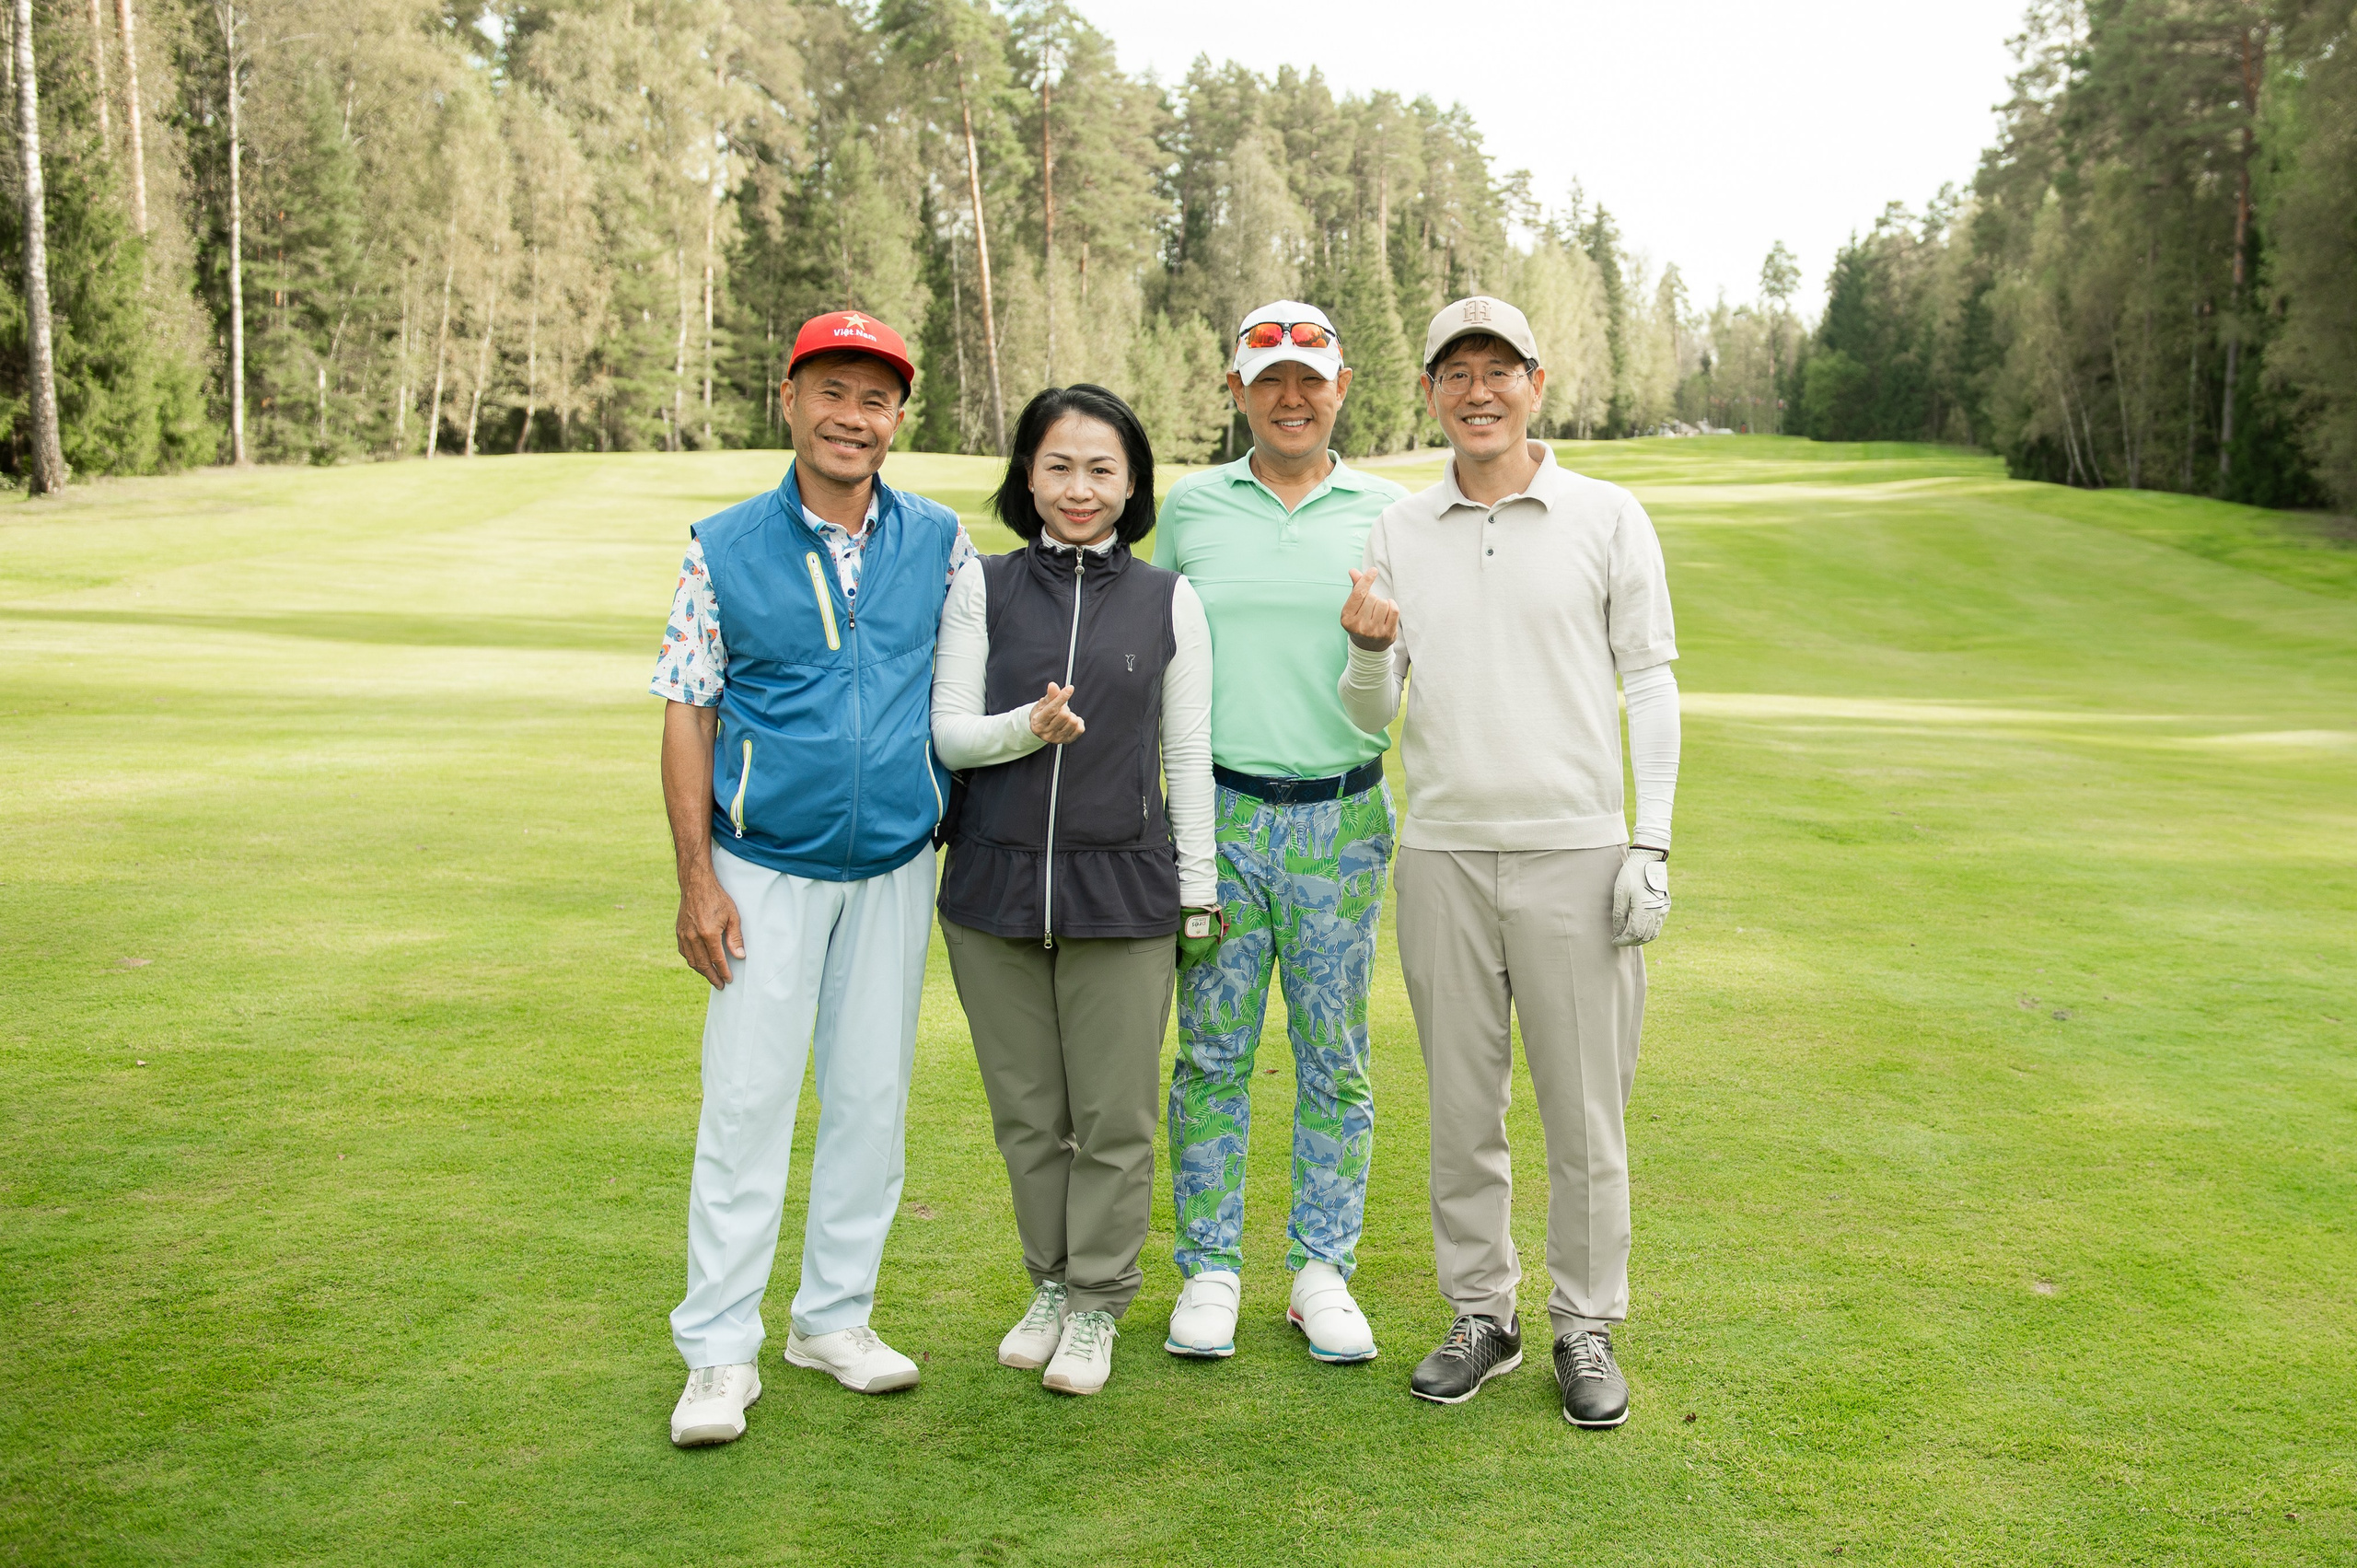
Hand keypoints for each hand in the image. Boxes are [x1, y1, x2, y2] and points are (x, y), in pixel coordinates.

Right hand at [676, 867, 745, 985]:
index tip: (728, 980)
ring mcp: (684, 935)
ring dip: (702, 971)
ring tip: (711, 976)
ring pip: (692, 961)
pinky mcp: (679, 932)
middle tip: (720, 984)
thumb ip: (735, 938)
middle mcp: (693, 937)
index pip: (717, 960)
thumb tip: (739, 956)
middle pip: (703, 964)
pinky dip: (692, 961)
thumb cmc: (717, 898)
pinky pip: (684, 952)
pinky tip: (699, 964)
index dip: (723, 972)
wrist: (696, 885)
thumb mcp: (732, 916)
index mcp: (708, 934)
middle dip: (713, 977)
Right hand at [1029, 681, 1085, 743]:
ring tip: (1064, 716)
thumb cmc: (1041, 714)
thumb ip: (1050, 695)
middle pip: (1064, 715)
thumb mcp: (1042, 704)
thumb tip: (1053, 685)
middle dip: (1064, 707)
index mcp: (1038, 723)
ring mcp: (1057, 739)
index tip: (1070, 688)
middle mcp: (1047, 734)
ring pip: (1073, 721)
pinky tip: (1070, 720)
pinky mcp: (1067, 741)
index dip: (1062, 697)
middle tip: (1060, 708)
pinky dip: (1078, 722)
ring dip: (1071, 715)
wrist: (1041, 729)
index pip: (1052, 709)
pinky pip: (1080, 729)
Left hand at [1176, 905, 1226, 967]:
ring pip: (1202, 952)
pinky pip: (1207, 943)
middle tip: (1182, 955)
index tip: (1176, 961)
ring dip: (1196, 951)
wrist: (1197, 904)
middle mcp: (1202, 949)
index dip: (1179, 965)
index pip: (1185, 966)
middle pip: (1195, 962)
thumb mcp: (1175, 935)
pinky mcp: (1214, 934)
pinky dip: (1201, 942)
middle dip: (1188, 961)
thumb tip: (1173, 952)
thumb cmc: (1183, 919)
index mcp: (1192, 952)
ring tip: (1189, 943)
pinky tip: (1195, 935)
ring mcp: (1210, 942)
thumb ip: (1175, 947)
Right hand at [1340, 569, 1398, 651]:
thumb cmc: (1360, 621)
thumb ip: (1355, 588)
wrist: (1368, 647)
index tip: (1373, 570)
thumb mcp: (1353, 608)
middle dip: (1373, 598)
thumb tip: (1353, 571)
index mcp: (1347, 618)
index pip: (1358, 594)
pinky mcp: (1387, 634)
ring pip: (1383, 603)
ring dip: (1382, 603)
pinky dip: (1392, 606)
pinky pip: (1393, 610)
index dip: (1366, 580)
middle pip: (1372, 597)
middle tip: (1370, 608)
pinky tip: (1387, 610)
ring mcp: (1373, 632)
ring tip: (1378, 611)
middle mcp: (1359, 627)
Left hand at [1611, 848, 1668, 946]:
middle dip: (1630, 941)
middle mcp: (1657, 912)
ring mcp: (1663, 910)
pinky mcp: (1666, 907)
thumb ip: (1619, 914)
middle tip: (1619, 940)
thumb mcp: (1620, 893)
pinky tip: (1639, 930)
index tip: (1614, 940)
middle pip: (1643, 936)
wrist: (1648, 861)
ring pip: (1653, 934)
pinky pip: (1658, 926)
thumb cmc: (1631, 875)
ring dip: (1640, 939)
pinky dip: (1649, 932)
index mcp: (1644, 909)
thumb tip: (1618, 931)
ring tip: (1628, 937)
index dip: (1623, 940)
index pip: (1633, 934)